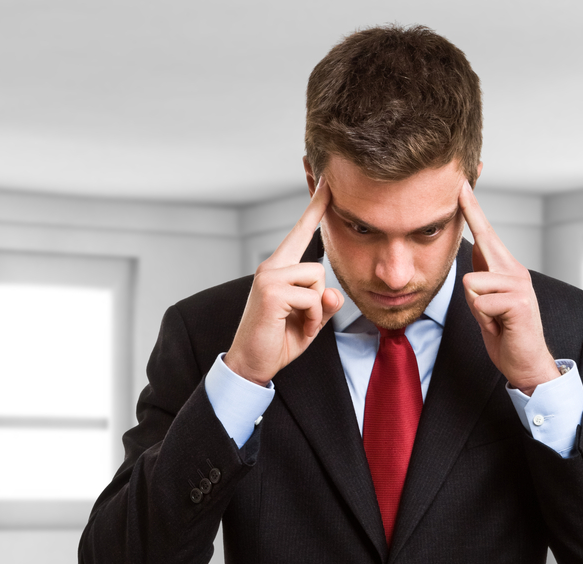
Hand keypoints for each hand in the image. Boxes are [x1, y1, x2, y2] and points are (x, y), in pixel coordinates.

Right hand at [225, 178, 343, 385]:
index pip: (300, 232)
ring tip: (297, 324)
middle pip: (318, 266)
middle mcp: (271, 267)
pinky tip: (295, 327)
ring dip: (315, 310)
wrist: (251, 364)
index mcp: (278, 268)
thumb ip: (325, 303)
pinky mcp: (271, 291)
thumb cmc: (279, 341)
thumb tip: (331, 292)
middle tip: (302, 320)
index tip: (327, 181)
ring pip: (317, 281)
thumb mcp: (311, 320)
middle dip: (319, 298)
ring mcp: (269, 276)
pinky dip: (312, 318)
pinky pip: (313, 298)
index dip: (315, 207)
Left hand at [459, 181, 558, 395]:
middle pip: (483, 240)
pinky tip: (500, 326)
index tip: (462, 184)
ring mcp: (519, 284)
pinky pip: (480, 302)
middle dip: (471, 218)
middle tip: (460, 187)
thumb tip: (472, 258)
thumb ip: (481, 280)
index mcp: (506, 269)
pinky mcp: (518, 301)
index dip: (473, 209)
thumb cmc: (505, 335)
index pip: (486, 234)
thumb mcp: (486, 304)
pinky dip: (484, 319)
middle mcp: (515, 270)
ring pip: (472, 283)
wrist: (526, 363)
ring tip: (492, 320)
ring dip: (476, 308)